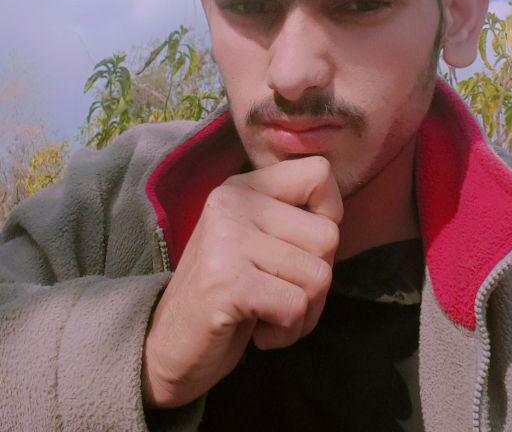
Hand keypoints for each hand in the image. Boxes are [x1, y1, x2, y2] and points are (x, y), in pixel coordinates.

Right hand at [141, 155, 342, 408]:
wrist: (167, 346)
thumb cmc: (228, 294)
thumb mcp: (257, 240)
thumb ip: (292, 221)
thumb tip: (336, 216)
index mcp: (243, 187)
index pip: (319, 174)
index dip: (329, 216)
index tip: (301, 248)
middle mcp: (233, 202)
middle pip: (328, 236)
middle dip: (316, 280)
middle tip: (280, 294)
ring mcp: (227, 238)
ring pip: (318, 276)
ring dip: (303, 312)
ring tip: (268, 313)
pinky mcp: (227, 281)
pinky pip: (296, 306)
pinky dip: (286, 332)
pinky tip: (258, 331)